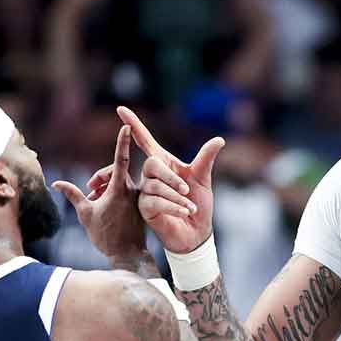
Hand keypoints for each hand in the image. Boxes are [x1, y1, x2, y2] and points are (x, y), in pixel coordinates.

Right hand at [51, 124, 145, 260]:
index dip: (122, 141)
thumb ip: (73, 194)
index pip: (120, 159)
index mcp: (120, 189)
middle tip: (89, 190)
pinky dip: (113, 193)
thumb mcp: (85, 213)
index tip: (127, 125)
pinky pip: (126, 190)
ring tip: (95, 200)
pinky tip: (104, 204)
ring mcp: (138, 196)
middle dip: (100, 177)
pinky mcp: (140, 202)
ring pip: (119, 181)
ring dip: (105, 187)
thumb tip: (56, 183)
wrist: (127, 254)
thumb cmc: (106, 235)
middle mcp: (132, 189)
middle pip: (114, 171)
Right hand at [107, 106, 222, 253]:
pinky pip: (155, 202)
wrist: (196, 232)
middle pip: (152, 164)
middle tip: (187, 189)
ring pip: (156, 186)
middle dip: (171, 177)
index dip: (135, 125)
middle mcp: (151, 176)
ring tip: (191, 206)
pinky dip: (174, 207)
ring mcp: (146, 192)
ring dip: (177, 197)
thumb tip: (219, 139)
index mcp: (163, 163)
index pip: (145, 141)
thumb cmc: (198, 204)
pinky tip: (186, 212)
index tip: (121, 109)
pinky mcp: (145, 209)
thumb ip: (206, 158)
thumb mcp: (203, 178)